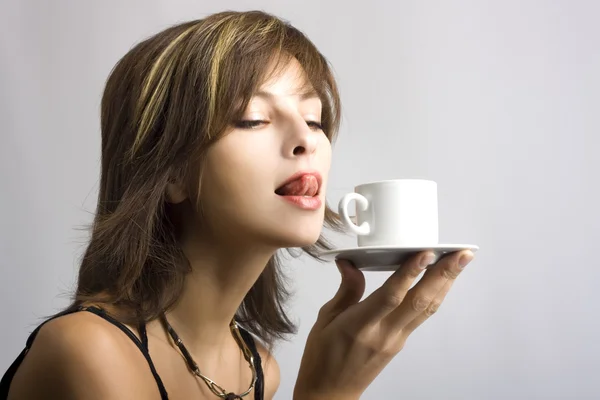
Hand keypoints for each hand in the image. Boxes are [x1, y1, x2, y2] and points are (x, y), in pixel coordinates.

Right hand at [294, 250, 474, 399]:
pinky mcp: (400, 344)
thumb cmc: (322, 359)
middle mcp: (383, 334)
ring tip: (460, 262)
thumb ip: (346, 290)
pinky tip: (442, 282)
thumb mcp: (325, 319)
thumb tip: (350, 263)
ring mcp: (395, 340)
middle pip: (419, 301)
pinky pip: (421, 316)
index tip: (425, 253)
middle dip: (444, 274)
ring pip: (426, 308)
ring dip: (446, 284)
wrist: (330, 393)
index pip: (390, 296)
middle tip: (462, 254)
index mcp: (359, 326)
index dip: (409, 273)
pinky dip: (434, 296)